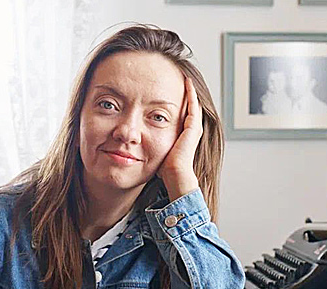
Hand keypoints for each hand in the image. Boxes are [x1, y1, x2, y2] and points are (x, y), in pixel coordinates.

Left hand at [158, 77, 202, 201]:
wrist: (174, 174)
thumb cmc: (164, 168)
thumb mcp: (154, 150)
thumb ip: (148, 143)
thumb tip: (132, 141)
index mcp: (182, 135)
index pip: (180, 113)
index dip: (175, 101)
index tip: (167, 90)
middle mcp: (190, 130)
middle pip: (188, 106)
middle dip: (183, 93)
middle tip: (178, 77)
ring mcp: (194, 128)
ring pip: (193, 104)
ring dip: (189, 90)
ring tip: (184, 76)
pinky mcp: (194, 127)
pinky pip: (194, 106)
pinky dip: (191, 94)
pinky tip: (187, 82)